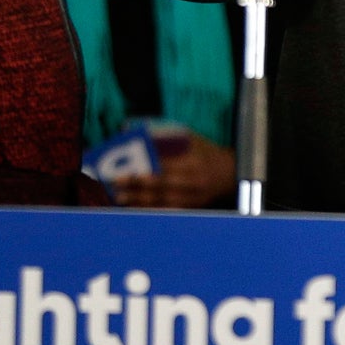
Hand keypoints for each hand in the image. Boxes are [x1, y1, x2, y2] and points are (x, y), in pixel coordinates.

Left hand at [112, 134, 235, 207]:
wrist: (228, 173)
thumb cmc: (204, 151)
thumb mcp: (191, 138)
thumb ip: (167, 135)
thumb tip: (138, 133)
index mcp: (194, 162)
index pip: (167, 167)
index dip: (146, 169)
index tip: (127, 169)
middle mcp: (195, 181)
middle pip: (162, 185)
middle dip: (137, 186)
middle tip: (116, 183)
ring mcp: (194, 197)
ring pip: (163, 201)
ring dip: (139, 200)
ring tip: (120, 197)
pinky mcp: (192, 207)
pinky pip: (168, 211)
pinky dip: (150, 210)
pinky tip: (135, 208)